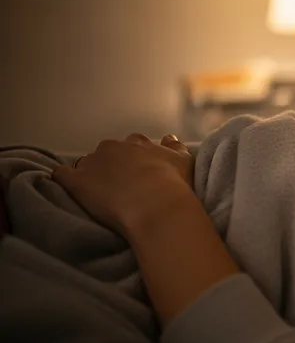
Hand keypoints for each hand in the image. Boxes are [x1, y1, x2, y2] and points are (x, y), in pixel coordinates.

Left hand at [51, 133, 195, 238]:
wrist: (157, 206)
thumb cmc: (175, 184)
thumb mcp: (185, 161)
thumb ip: (176, 146)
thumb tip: (169, 136)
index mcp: (138, 143)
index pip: (132, 145)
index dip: (134, 159)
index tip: (139, 172)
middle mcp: (114, 147)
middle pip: (108, 152)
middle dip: (111, 165)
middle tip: (121, 185)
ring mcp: (93, 163)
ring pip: (86, 163)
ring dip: (91, 174)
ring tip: (98, 193)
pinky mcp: (76, 181)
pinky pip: (61, 174)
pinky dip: (64, 178)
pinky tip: (69, 187)